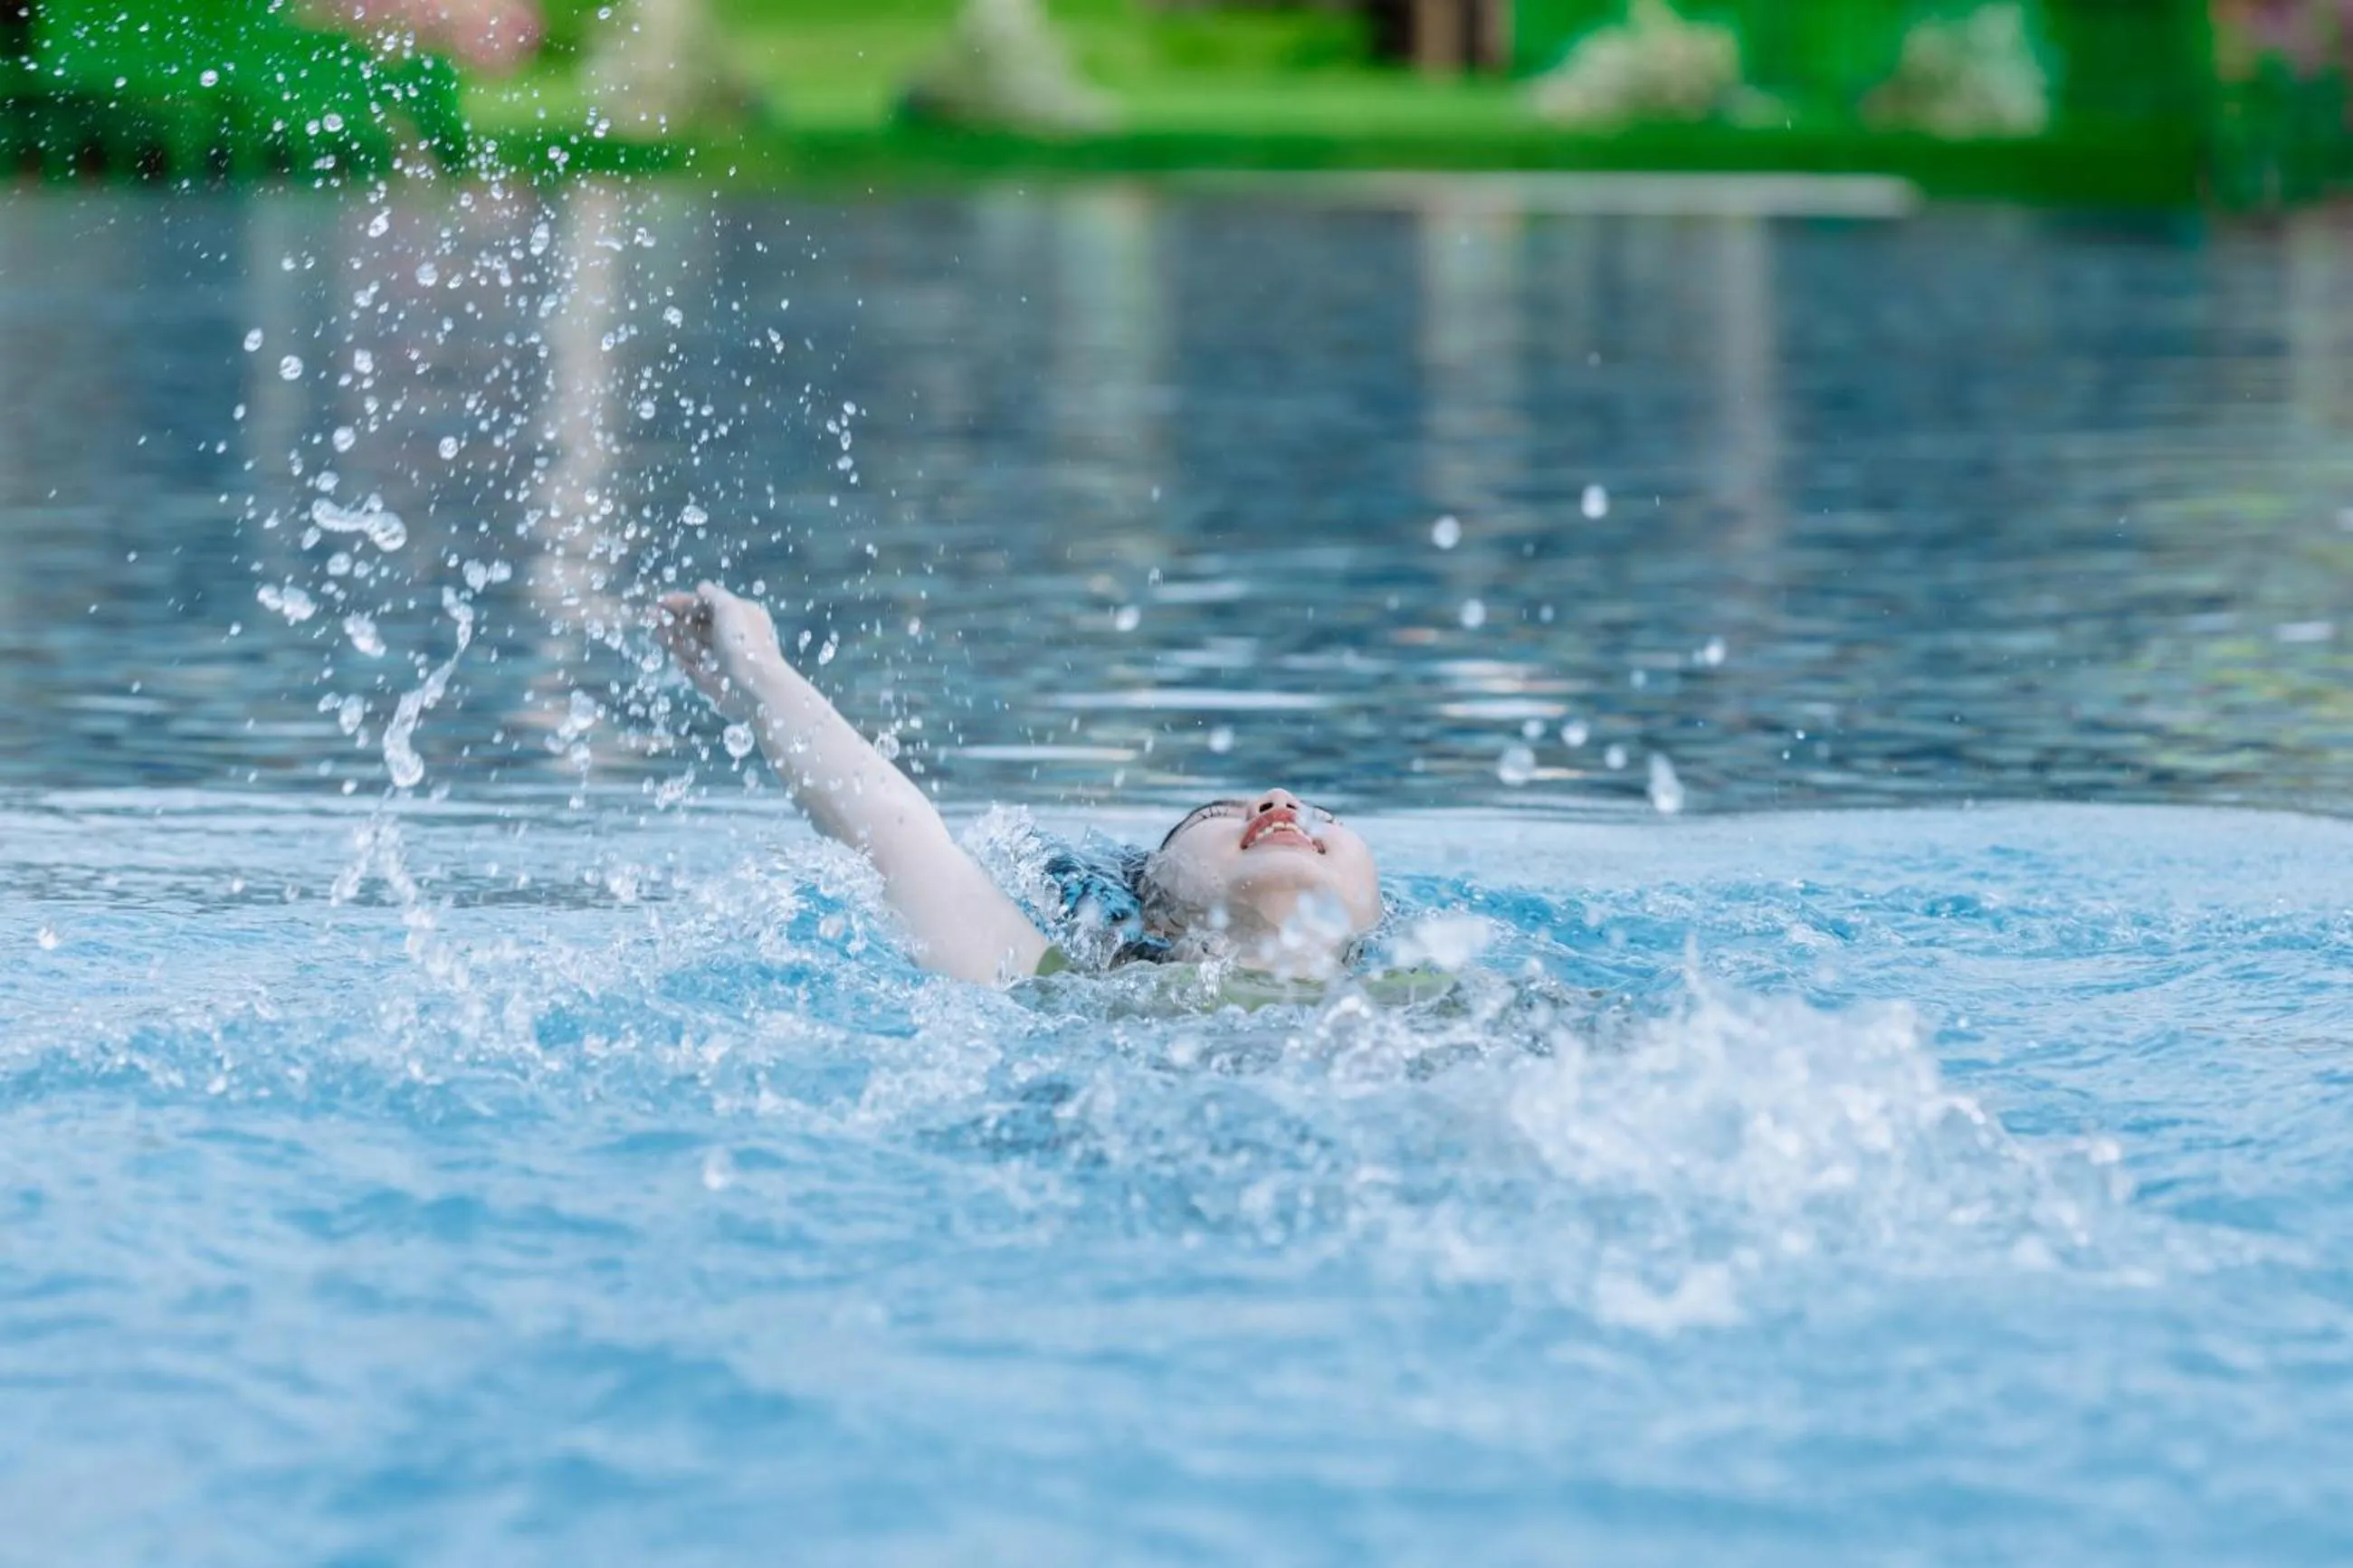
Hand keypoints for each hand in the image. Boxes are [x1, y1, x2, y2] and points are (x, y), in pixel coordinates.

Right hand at [654, 582, 783, 723]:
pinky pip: (695, 667)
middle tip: (650, 616)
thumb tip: (701, 587)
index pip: (708, 606)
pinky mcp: (715, 681)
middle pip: (699, 625)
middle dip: (674, 619)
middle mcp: (733, 637)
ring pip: (694, 646)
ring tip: (653, 632)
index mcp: (741, 616)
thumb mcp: (729, 607)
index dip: (684, 602)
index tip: (661, 601)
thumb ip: (713, 596)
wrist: (753, 686)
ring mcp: (724, 660)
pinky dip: (683, 660)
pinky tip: (671, 655)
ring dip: (673, 637)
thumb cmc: (742, 641)